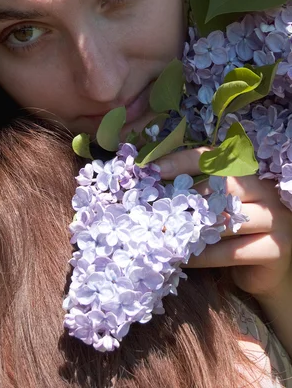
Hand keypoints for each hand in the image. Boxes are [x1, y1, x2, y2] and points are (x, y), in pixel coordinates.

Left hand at [157, 148, 291, 299]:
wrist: (265, 271)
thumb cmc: (234, 234)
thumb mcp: (217, 208)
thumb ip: (196, 194)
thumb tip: (154, 182)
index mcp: (249, 174)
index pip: (214, 158)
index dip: (183, 161)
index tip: (154, 169)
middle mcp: (266, 191)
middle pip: (223, 185)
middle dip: (187, 197)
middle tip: (158, 208)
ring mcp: (275, 219)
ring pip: (226, 220)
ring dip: (192, 230)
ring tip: (164, 236)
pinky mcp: (275, 249)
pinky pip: (231, 252)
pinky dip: (203, 256)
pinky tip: (182, 259)